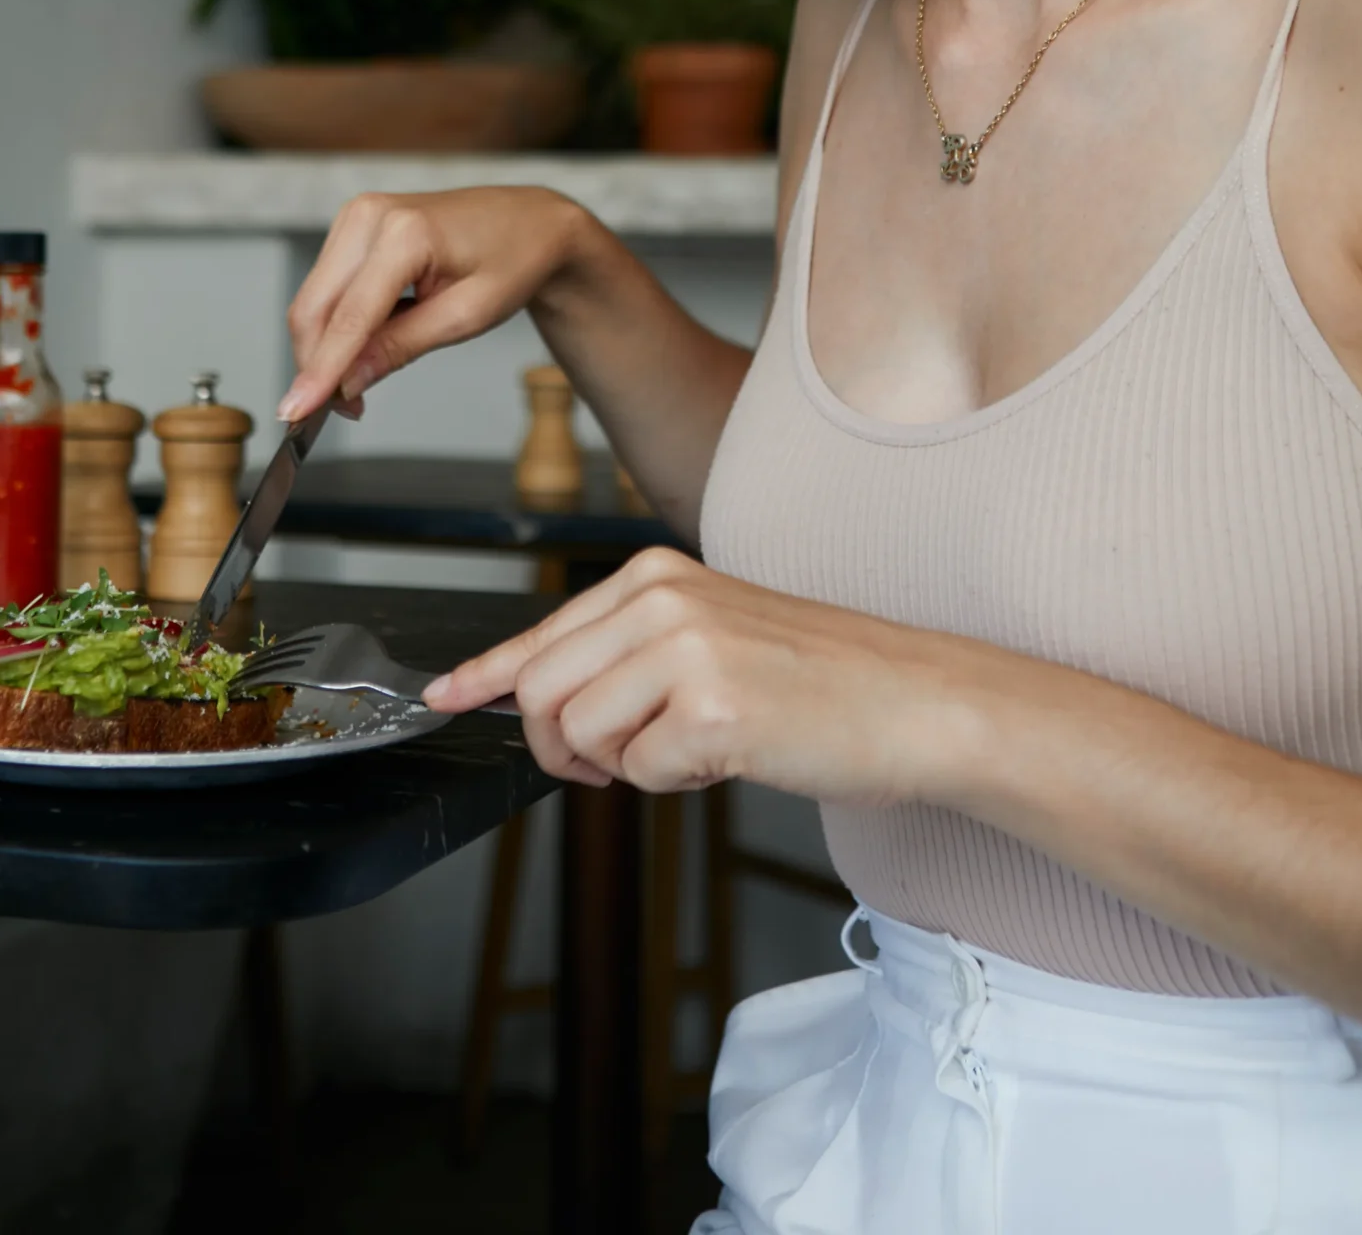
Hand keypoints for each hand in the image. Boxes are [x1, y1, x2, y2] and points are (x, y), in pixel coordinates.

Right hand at [281, 185, 588, 421]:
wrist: (529, 223)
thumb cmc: (511, 261)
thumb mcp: (465, 317)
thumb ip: (400, 347)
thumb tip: (347, 382)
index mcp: (405, 233)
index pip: (348, 317)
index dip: (321, 371)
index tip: (297, 412)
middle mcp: (370, 216)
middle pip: (313, 306)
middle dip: (317, 364)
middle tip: (341, 410)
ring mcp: (358, 215)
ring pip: (313, 299)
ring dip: (325, 347)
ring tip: (362, 380)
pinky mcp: (354, 225)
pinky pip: (328, 286)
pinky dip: (336, 324)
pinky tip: (367, 344)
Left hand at [421, 545, 952, 803]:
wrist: (915, 701)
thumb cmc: (820, 680)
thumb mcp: (710, 639)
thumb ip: (626, 657)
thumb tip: (538, 698)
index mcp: (655, 577)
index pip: (541, 634)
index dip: (485, 675)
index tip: (446, 696)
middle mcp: (661, 600)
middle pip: (539, 695)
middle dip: (565, 749)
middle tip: (626, 761)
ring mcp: (685, 650)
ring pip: (576, 737)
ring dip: (625, 767)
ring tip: (695, 746)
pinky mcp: (712, 709)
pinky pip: (639, 775)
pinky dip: (675, 785)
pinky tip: (728, 756)